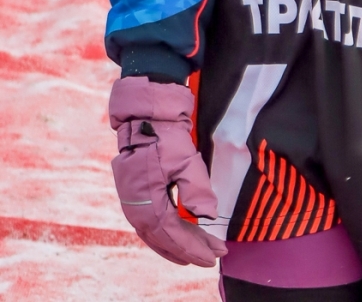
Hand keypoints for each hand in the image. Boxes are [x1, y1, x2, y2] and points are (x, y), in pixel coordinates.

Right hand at [109, 76, 226, 266]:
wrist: (144, 117)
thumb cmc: (165, 136)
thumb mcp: (186, 160)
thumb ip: (197, 189)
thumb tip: (207, 217)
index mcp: (146, 200)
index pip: (172, 232)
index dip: (193, 246)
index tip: (215, 254)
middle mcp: (135, 207)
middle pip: (163, 238)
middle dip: (189, 250)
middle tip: (214, 257)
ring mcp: (133, 203)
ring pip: (155, 234)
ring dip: (178, 246)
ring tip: (200, 253)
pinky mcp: (136, 196)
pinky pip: (151, 224)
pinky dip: (166, 235)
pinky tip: (180, 238)